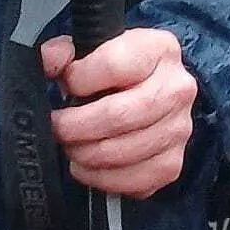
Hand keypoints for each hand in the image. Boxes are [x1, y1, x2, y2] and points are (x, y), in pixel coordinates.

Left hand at [43, 26, 197, 198]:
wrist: (151, 93)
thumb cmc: (119, 72)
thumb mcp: (94, 48)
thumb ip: (64, 51)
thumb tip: (50, 59)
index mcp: (159, 49)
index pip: (112, 66)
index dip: (77, 79)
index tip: (65, 85)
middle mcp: (178, 88)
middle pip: (117, 116)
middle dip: (74, 127)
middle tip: (57, 127)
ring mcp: (179, 129)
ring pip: (119, 153)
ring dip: (83, 154)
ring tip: (72, 144)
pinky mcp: (172, 164)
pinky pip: (129, 181)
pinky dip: (99, 178)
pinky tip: (90, 164)